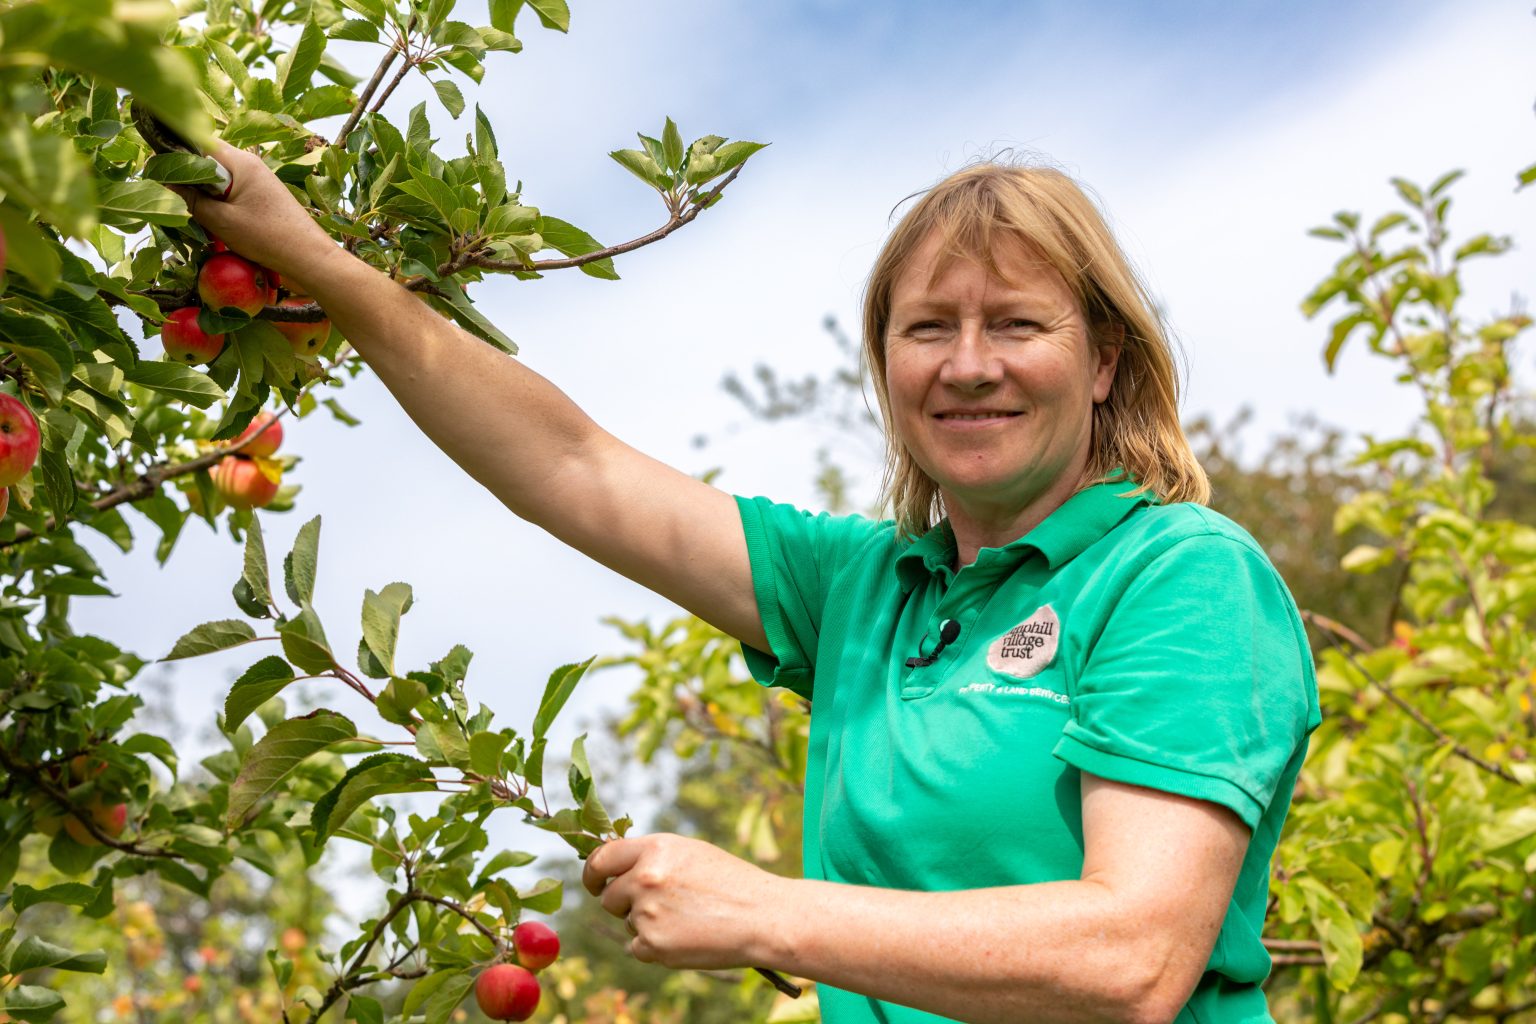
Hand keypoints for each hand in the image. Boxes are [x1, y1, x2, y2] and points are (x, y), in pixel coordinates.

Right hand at [173, 141, 338, 288]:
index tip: (156, 173)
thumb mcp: (220, 220)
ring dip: (203, 197)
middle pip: (206, 162)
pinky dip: (219, 206)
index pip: (196, 142)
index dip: (173, 155)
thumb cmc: (268, 237)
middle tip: (172, 200)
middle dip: (188, 180)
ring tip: (193, 217)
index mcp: (240, 161)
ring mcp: (257, 180)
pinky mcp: (261, 197)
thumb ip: (189, 199)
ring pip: (217, 181)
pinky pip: (231, 194)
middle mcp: (249, 164)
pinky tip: (213, 225)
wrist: (309, 258)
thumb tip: (162, 182)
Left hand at [582, 834, 785, 969]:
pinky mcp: (654, 945)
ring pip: (627, 922)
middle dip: (625, 903)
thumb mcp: (690, 853)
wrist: (762, 916)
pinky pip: (637, 947)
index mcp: (655, 849)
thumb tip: (614, 865)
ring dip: (645, 923)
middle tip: (658, 905)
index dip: (593, 873)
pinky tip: (686, 937)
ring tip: (686, 919)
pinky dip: (655, 946)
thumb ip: (651, 857)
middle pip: (609, 896)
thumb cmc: (731, 882)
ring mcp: (647, 913)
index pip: (602, 858)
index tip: (594, 884)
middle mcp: (645, 878)